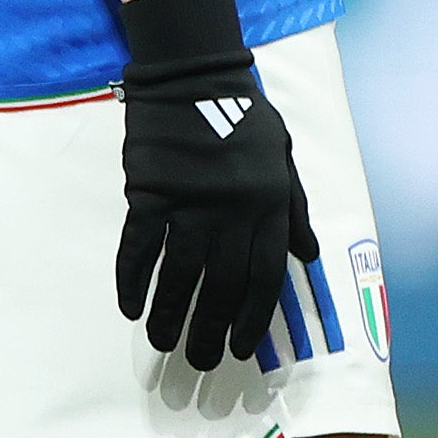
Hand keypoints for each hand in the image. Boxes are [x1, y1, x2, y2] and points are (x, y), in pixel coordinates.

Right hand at [111, 0, 318, 370]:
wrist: (194, 77)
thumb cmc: (243, 117)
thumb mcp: (283, 159)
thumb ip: (294, 209)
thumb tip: (308, 255)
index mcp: (268, 206)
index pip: (262, 278)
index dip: (248, 320)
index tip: (235, 349)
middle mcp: (233, 211)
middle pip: (221, 285)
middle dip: (208, 329)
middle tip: (196, 360)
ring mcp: (189, 203)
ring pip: (179, 274)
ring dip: (169, 314)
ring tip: (161, 342)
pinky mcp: (149, 193)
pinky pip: (139, 247)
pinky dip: (133, 279)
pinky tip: (130, 306)